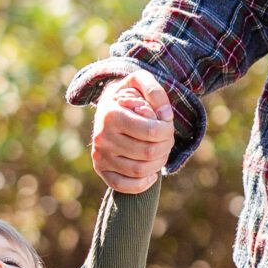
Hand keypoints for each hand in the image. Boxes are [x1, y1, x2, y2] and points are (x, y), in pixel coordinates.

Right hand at [91, 72, 174, 194]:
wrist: (107, 106)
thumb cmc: (129, 94)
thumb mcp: (140, 81)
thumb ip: (155, 91)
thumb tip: (164, 116)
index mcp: (112, 115)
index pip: (152, 132)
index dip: (168, 130)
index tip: (167, 123)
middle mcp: (102, 137)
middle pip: (149, 152)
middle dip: (166, 146)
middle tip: (167, 138)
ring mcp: (100, 155)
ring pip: (140, 170)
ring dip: (158, 163)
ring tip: (160, 151)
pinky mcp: (100, 168)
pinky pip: (123, 186)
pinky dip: (142, 184)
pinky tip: (151, 174)